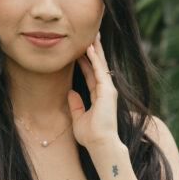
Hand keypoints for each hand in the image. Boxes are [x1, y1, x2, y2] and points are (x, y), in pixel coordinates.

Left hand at [67, 31, 118, 150]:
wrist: (100, 144)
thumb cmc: (91, 135)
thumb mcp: (78, 118)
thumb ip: (76, 105)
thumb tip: (70, 92)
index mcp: (99, 97)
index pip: (91, 75)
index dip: (86, 63)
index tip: (80, 51)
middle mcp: (105, 91)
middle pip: (98, 67)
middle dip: (94, 51)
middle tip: (90, 36)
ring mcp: (108, 90)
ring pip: (100, 65)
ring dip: (96, 50)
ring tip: (91, 35)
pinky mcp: (108, 91)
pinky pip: (99, 71)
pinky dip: (94, 60)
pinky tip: (89, 49)